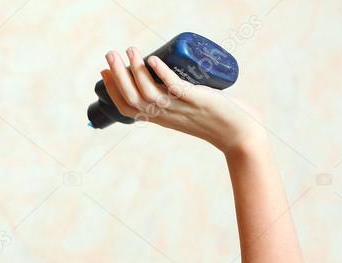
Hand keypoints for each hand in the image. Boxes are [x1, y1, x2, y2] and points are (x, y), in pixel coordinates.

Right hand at [101, 47, 265, 152]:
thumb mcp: (185, 111)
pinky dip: (161, 72)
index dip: (113, 90)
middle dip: (117, 74)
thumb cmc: (214, 121)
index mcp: (158, 118)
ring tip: (130, 50)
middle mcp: (163, 115)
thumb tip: (168, 80)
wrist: (236, 133)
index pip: (126, 107)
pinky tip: (153, 60)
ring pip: (147, 91)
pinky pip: (173, 86)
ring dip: (135, 69)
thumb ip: (175, 99)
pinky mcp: (194, 99)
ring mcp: (177, 108)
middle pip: (131, 96)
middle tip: (110, 54)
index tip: (105, 72)